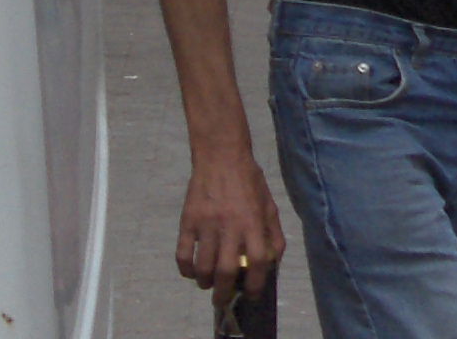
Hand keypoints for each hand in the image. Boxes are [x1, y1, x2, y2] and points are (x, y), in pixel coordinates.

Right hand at [177, 150, 283, 307]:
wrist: (221, 157)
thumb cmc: (249, 181)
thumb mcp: (269, 204)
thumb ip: (273, 233)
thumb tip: (274, 261)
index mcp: (253, 221)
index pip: (258, 260)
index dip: (256, 283)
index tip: (251, 294)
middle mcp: (231, 225)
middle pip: (226, 270)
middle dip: (224, 293)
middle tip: (223, 300)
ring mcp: (207, 224)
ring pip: (203, 267)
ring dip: (205, 282)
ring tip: (208, 284)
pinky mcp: (188, 221)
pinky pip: (182, 254)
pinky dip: (185, 269)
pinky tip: (192, 271)